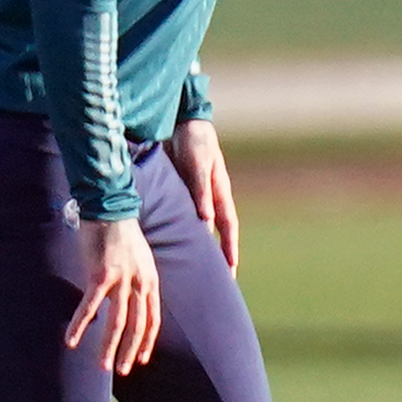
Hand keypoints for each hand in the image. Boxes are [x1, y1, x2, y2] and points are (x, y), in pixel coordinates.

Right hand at [66, 216, 162, 373]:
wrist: (110, 208)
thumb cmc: (122, 233)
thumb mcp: (140, 259)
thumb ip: (137, 280)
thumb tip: (129, 299)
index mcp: (150, 280)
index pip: (152, 319)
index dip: (147, 341)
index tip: (141, 359)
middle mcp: (139, 283)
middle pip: (138, 326)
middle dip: (129, 352)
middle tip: (121, 370)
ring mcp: (121, 280)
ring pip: (117, 322)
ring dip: (108, 347)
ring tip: (101, 366)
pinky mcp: (100, 276)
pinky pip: (89, 307)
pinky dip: (79, 325)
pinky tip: (70, 340)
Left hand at [168, 118, 238, 271]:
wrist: (182, 120)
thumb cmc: (194, 141)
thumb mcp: (198, 166)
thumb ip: (201, 192)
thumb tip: (206, 222)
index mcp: (219, 193)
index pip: (227, 227)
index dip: (230, 249)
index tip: (231, 271)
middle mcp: (209, 197)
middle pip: (215, 232)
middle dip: (217, 255)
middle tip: (217, 280)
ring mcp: (195, 195)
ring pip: (197, 226)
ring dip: (197, 246)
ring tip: (191, 268)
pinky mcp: (180, 190)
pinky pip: (182, 215)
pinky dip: (180, 230)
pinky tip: (169, 242)